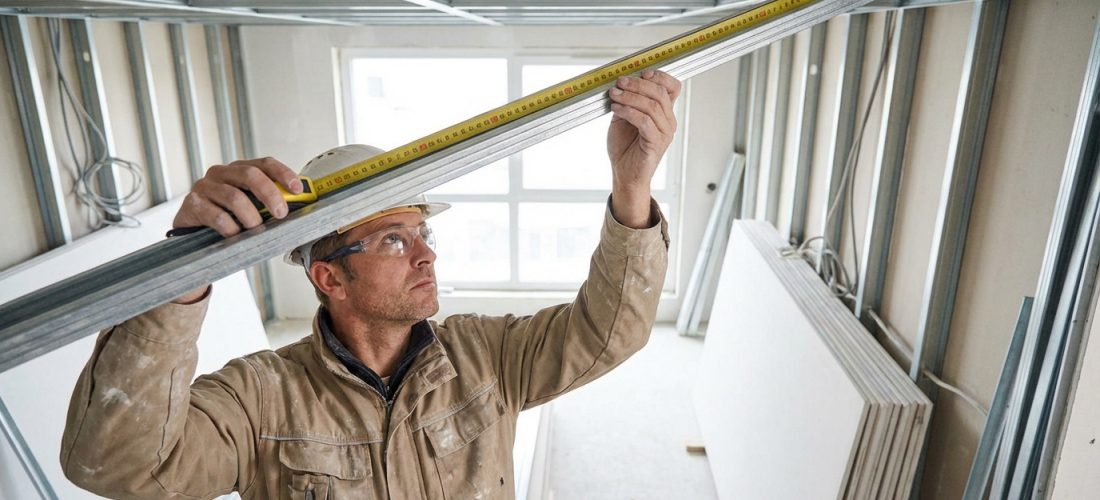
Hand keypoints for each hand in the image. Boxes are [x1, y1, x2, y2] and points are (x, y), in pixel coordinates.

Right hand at [170, 157, 301, 303]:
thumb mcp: (251, 209)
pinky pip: (215, 215)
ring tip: (256, 229)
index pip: (265, 163)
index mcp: (239, 170)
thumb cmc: (229, 221)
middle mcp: (220, 173)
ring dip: (250, 216)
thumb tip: (300, 208)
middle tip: (281, 213)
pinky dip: (230, 227)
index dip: (283, 174)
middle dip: (270, 194)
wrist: (194, 240)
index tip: (297, 189)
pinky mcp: (192, 204)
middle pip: (250, 175)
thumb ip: (270, 205)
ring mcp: (204, 187)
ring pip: (234, 196)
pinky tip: (234, 235)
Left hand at [606, 69, 681, 227]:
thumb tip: (621, 82)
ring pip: (652, 106)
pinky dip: (628, 112)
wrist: (624, 174)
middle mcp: (668, 122)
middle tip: (619, 83)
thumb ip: (627, 101)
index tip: (641, 73)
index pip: (673, 88)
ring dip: (630, 97)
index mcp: (664, 113)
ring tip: (614, 96)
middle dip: (637, 84)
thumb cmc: (625, 148)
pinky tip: (616, 110)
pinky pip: (644, 121)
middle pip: (660, 93)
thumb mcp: (624, 118)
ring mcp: (664, 133)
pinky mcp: (655, 143)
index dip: (660, 76)